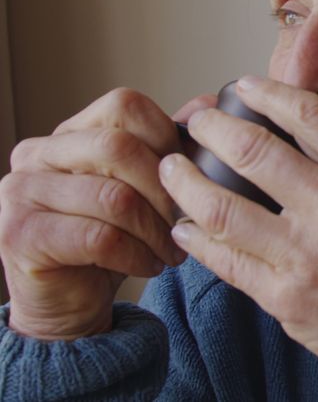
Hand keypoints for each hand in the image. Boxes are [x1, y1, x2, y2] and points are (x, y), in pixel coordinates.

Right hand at [0, 89, 215, 339]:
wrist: (68, 302)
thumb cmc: (109, 241)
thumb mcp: (143, 188)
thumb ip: (167, 145)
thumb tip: (207, 104)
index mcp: (68, 134)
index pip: (125, 106)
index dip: (167, 138)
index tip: (187, 175)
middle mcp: (36, 154)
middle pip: (120, 147)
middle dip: (165, 190)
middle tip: (183, 221)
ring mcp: (21, 192)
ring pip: (114, 196)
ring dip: (156, 230)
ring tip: (170, 249)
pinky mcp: (21, 235)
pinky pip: (99, 237)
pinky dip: (137, 255)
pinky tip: (148, 265)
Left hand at [161, 76, 317, 397]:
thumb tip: (309, 140)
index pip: (308, 114)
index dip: (266, 92)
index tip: (243, 87)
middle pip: (252, 149)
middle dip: (211, 129)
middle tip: (195, 124)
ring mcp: (306, 253)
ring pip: (222, 205)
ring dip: (185, 182)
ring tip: (171, 170)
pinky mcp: (285, 297)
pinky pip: (224, 260)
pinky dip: (196, 239)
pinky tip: (185, 228)